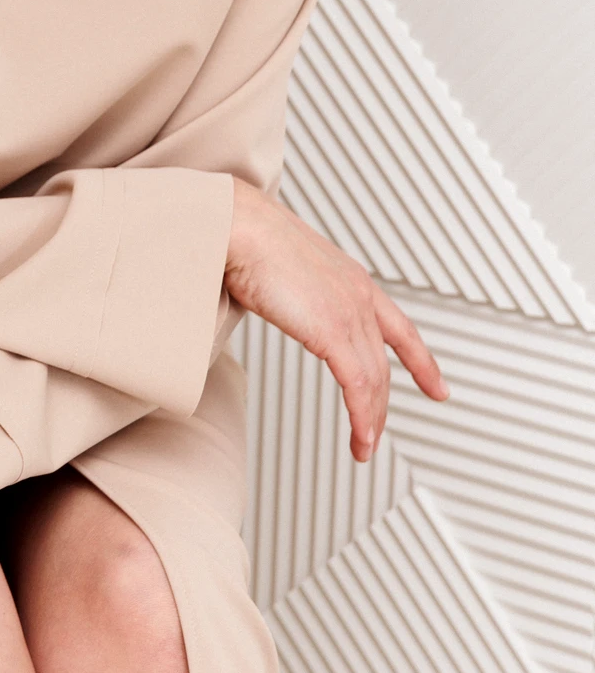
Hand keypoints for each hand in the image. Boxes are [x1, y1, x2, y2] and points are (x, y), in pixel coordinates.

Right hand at [226, 179, 447, 462]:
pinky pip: (358, 386)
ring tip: (364, 448)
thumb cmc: (243, 236)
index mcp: (351, 278)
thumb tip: (275, 299)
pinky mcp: (333, 331)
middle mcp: (359, 295)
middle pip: (384, 364)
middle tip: (375, 436)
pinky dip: (363, 417)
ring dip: (371, 421)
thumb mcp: (281, 267)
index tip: (437, 387)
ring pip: (374, 381)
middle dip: (384, 407)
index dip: (421, 362)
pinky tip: (361, 438)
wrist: (235, 225)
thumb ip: (291, 288)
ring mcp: (350, 312)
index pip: (400, 329)